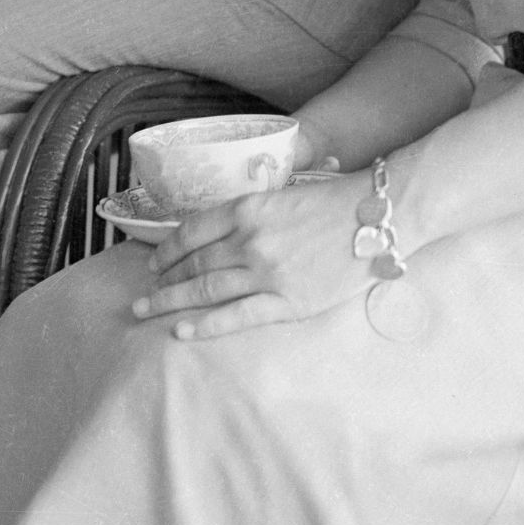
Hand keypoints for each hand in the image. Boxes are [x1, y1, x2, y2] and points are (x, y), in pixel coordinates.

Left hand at [132, 171, 370, 340]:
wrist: (380, 217)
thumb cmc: (340, 199)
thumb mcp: (287, 193)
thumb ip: (255, 212)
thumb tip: (226, 229)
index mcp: (249, 209)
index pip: (193, 231)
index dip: (169, 248)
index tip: (156, 261)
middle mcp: (251, 241)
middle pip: (194, 263)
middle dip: (164, 279)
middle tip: (143, 292)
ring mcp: (267, 273)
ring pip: (207, 289)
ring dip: (172, 301)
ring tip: (148, 310)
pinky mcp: (288, 302)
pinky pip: (237, 316)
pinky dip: (206, 324)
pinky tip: (182, 330)